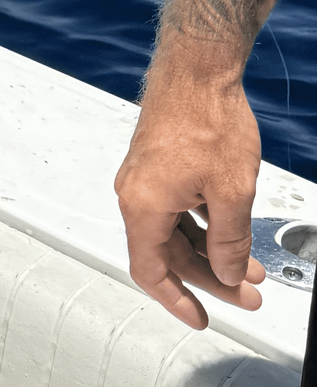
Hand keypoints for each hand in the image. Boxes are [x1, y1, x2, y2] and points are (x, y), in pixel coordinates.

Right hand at [114, 36, 265, 329]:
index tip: (199, 317)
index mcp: (144, 206)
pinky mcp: (157, 164)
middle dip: (211, 277)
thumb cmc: (206, 118)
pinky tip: (230, 230)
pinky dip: (204, 226)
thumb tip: (230, 273)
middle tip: (247, 294)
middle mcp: (136, 194)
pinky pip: (176, 208)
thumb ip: (230, 241)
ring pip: (176, 231)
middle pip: (169, 254)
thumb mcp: (231, 192)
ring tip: (250, 265)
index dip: (178, 300)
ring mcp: (146, 178)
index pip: (152, 271)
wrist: (197, 68)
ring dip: (212, 251)